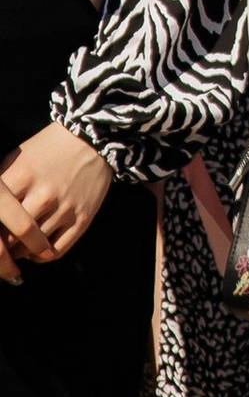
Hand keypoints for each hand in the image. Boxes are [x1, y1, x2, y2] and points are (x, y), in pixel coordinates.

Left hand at [0, 123, 112, 273]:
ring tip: (15, 248)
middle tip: (0, 247)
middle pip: (11, 237)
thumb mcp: (18, 158)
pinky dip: (41, 257)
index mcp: (23, 177)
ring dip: (20, 253)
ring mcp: (65, 208)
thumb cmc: (48, 148)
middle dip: (2, 247)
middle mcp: (44, 195)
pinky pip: (56, 251)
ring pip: (32, 248)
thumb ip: (1, 184)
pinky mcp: (82, 218)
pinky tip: (36, 250)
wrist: (92, 139)